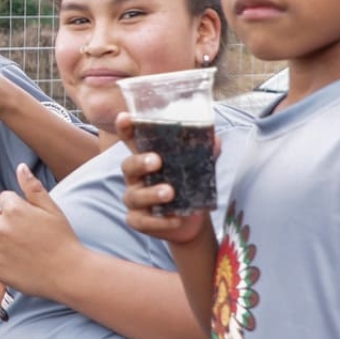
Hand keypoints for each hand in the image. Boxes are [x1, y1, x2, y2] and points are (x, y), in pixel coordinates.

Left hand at [0, 164, 85, 301]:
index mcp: (13, 208)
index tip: (29, 222)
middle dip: (4, 224)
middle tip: (24, 238)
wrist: (68, 274)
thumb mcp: (51, 209)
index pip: (3, 200)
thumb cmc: (62, 240)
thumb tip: (20, 167)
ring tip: (17, 250)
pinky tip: (9, 260)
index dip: (16, 210)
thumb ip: (32, 187)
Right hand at [115, 113, 211, 244]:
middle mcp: (135, 177)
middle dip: (140, 162)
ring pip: (133, 195)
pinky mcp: (137, 219)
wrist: (191, 219)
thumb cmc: (188, 185)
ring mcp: (134, 198)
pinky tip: (175, 219)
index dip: (125, 128)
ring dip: (151, 193)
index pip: (131, 140)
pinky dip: (158, 221)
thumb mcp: (198, 167)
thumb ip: (204, 154)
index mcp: (146, 157)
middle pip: (128, 166)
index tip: (125, 117)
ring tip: (170, 193)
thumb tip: (214, 140)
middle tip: (156, 161)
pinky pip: (140, 220)